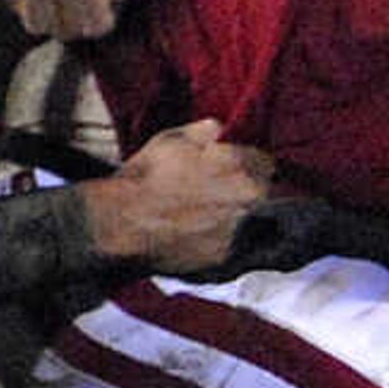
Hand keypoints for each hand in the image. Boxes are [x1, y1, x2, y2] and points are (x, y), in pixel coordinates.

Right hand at [78, 119, 274, 270]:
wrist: (122, 223)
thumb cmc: (145, 177)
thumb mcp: (172, 139)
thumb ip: (206, 130)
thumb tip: (221, 129)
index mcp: (240, 164)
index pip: (267, 163)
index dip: (250, 165)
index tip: (236, 170)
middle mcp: (250, 198)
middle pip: (264, 193)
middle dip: (248, 191)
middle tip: (219, 193)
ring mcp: (241, 230)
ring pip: (253, 220)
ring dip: (240, 217)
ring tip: (208, 215)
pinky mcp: (227, 258)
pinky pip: (236, 246)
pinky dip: (224, 240)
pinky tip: (201, 234)